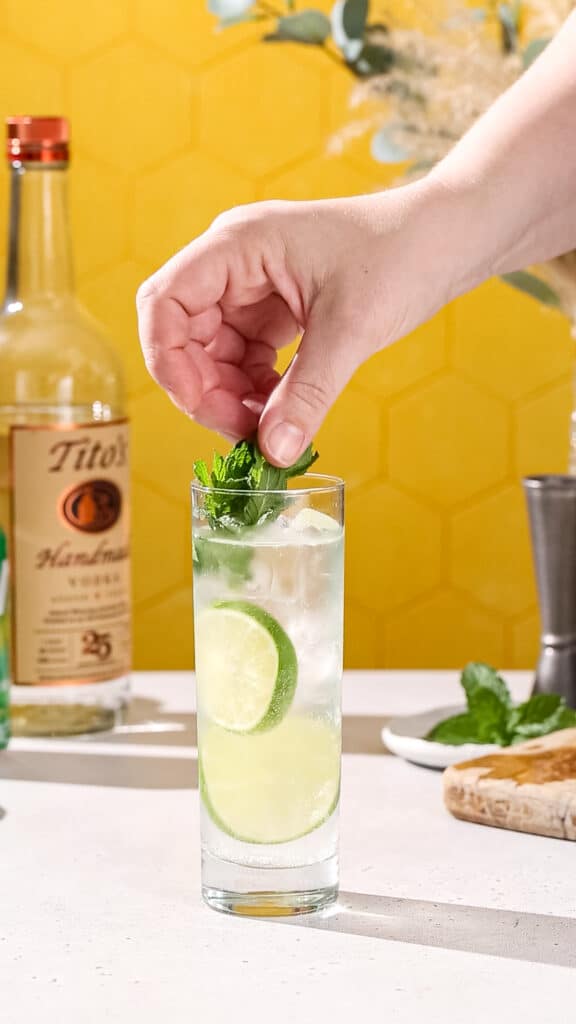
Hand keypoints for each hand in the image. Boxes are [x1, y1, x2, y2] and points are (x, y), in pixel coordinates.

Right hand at [137, 181, 457, 465]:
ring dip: (231, 395)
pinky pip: (245, 357)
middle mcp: (234, 262)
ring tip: (269, 427)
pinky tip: (281, 410)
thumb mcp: (351, 330)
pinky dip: (256, 389)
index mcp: (237, 245)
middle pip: (184, 336)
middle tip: (245, 433)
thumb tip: (273, 453)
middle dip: (206, 389)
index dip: (168, 360)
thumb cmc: (403, 257)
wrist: (447, 239)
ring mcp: (252, 286)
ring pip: (213, 353)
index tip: (200, 407)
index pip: (165, 302)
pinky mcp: (274, 308)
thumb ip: (307, 395)